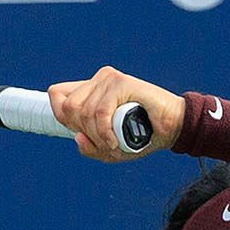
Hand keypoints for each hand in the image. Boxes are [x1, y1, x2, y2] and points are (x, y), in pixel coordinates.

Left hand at [49, 67, 176, 161]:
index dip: (60, 116)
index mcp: (91, 90)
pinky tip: (116, 140)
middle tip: (104, 141)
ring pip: (85, 112)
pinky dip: (106, 132)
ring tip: (114, 143)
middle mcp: (97, 81)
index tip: (78, 132)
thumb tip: (77, 138)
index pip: (57, 94)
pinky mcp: (121, 83)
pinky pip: (100, 112)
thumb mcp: (110, 149)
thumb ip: (91, 147)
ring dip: (98, 136)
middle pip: (68, 107)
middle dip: (83, 131)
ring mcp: (109, 80)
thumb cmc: (142, 136)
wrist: (172, 127)